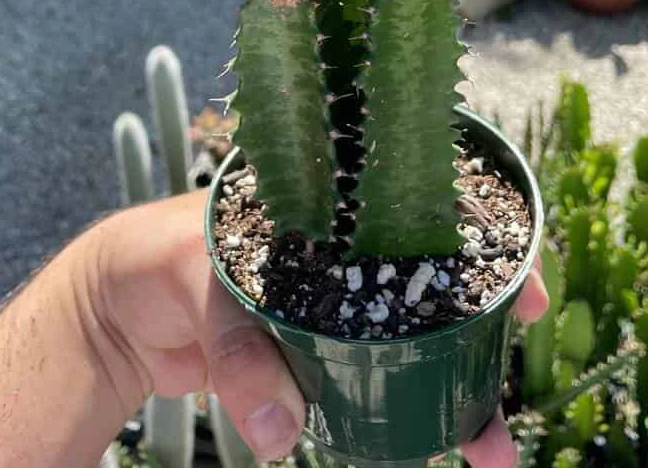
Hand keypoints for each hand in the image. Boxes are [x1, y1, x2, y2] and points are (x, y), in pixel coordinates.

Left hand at [89, 191, 548, 466]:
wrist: (123, 302)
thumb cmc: (165, 255)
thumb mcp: (197, 281)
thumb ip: (239, 348)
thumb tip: (281, 427)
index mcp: (330, 204)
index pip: (425, 210)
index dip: (484, 245)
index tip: (523, 288)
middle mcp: (347, 249)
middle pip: (437, 286)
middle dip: (486, 337)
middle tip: (515, 389)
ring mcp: (338, 304)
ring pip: (416, 341)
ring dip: (458, 391)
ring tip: (489, 447)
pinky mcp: (318, 352)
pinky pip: (377, 379)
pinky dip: (408, 411)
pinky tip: (440, 443)